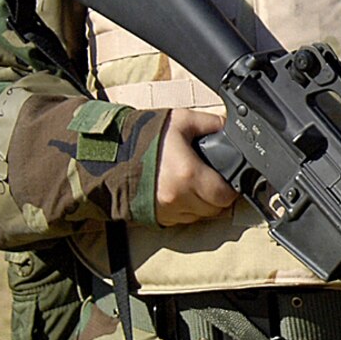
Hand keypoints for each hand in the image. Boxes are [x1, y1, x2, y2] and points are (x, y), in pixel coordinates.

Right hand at [154, 108, 236, 225]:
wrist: (109, 154)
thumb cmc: (143, 137)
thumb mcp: (181, 120)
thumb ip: (211, 124)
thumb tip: (229, 127)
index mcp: (189, 175)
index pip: (225, 196)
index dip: (231, 188)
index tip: (228, 178)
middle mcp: (179, 198)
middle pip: (215, 209)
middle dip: (217, 195)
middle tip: (212, 179)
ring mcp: (167, 210)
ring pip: (199, 216)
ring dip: (202, 204)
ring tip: (194, 184)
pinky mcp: (157, 217)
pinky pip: (182, 219)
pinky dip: (186, 209)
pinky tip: (180, 191)